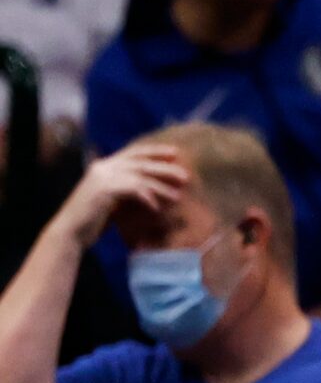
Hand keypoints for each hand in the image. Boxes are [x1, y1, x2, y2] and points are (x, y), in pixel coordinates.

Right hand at [58, 142, 191, 247]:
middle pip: (140, 162)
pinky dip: (147, 198)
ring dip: (161, 187)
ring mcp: (101, 177)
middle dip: (165, 168)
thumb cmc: (94, 219)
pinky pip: (133, 190)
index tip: (176, 153)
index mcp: (104, 165)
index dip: (155, 151)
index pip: (133, 152)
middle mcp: (102, 167)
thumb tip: (153, 190)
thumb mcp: (114, 199)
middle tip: (186, 176)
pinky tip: (157, 208)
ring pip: (139, 177)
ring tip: (179, 197)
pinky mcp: (103, 190)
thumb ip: (128, 189)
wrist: (72, 232)